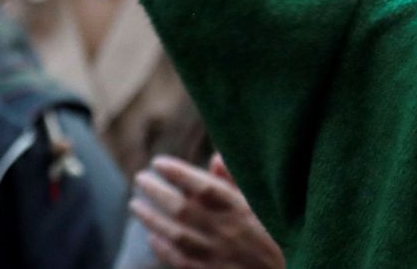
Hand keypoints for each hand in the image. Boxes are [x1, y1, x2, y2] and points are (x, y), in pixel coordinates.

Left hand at [131, 154, 284, 268]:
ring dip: (152, 219)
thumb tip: (216, 157)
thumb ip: (241, 181)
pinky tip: (153, 237)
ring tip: (135, 204)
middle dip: (157, 192)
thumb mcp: (268, 203)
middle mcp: (228, 231)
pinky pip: (181, 261)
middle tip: (140, 178)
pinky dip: (164, 249)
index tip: (158, 162)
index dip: (179, 173)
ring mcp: (217, 256)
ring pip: (176, 235)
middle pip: (183, 210)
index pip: (204, 187)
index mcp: (243, 209)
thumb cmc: (281, 234)